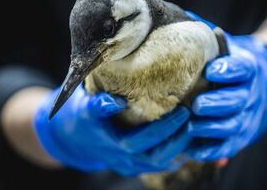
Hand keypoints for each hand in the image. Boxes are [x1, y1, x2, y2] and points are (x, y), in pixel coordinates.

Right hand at [34, 86, 190, 174]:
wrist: (71, 137)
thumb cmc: (80, 117)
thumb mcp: (85, 108)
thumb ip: (99, 105)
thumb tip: (116, 101)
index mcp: (114, 146)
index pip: (144, 140)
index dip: (165, 128)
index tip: (183, 111)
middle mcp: (124, 160)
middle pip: (157, 156)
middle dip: (179, 138)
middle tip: (194, 118)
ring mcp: (129, 165)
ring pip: (160, 163)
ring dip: (179, 148)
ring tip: (195, 129)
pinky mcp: (133, 165)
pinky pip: (158, 163)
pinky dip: (174, 154)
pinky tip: (187, 140)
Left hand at [185, 12, 266, 160]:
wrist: (259, 88)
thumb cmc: (228, 66)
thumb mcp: (224, 50)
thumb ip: (204, 39)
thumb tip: (173, 15)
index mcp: (247, 69)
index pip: (242, 68)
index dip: (229, 70)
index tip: (211, 70)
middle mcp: (249, 93)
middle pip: (237, 100)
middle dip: (217, 103)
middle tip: (196, 105)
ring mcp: (247, 116)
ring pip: (233, 125)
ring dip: (213, 128)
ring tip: (191, 127)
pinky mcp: (241, 135)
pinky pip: (229, 146)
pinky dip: (213, 150)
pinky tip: (193, 149)